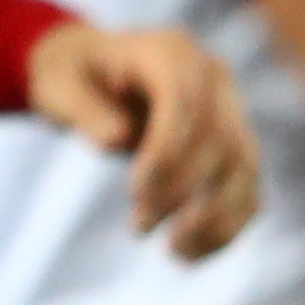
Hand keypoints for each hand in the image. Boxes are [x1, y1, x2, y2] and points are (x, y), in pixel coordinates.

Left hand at [26, 21, 262, 261]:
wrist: (92, 70)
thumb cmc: (70, 75)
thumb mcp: (57, 83)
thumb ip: (82, 107)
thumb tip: (118, 140)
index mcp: (170, 52)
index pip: (184, 103)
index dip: (167, 152)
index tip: (135, 194)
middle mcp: (213, 78)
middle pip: (218, 139)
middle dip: (182, 190)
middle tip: (138, 227)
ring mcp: (231, 110)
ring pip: (244, 168)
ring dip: (216, 217)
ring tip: (174, 252)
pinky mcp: (235, 143)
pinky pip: (247, 188)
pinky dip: (227, 225)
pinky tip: (191, 253)